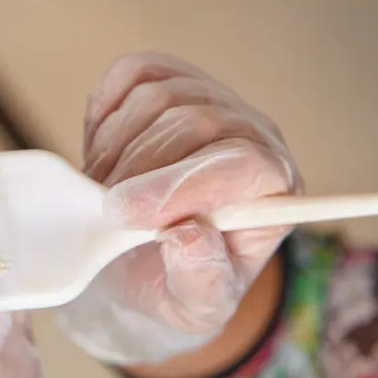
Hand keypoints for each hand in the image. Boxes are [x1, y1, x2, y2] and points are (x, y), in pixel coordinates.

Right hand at [55, 52, 301, 363]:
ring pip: (156, 97)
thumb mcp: (194, 305)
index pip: (242, 164)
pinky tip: (103, 153)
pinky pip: (132, 73)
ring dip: (113, 149)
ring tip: (104, 192)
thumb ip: (200, 279)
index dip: (180, 184)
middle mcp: (252, 134)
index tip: (126, 214)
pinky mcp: (169, 77)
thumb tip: (188, 236)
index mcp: (274, 189)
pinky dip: (104, 112)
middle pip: (193, 123)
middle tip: (105, 214)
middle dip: (135, 172)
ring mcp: (210, 98)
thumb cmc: (178, 280)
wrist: (145, 255)